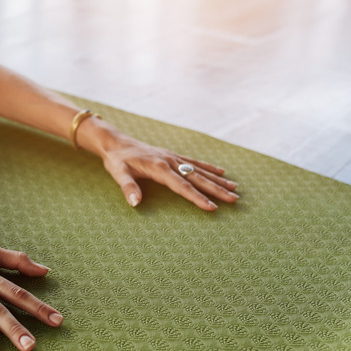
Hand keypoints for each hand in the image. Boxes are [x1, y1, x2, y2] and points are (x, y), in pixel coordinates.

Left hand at [97, 127, 238, 209]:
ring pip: (200, 170)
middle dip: (216, 190)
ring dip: (217, 179)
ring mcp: (173, 157)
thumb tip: (135, 203)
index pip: (182, 186)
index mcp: (159, 168)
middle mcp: (170, 161)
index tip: (212, 208)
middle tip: (234, 200)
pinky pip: (194, 162)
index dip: (197, 198)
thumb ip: (128, 188)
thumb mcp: (118, 174)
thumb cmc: (117, 160)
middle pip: (197, 178)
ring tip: (234, 188)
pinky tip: (221, 172)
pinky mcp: (172, 156)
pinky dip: (208, 167)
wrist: (116, 142)